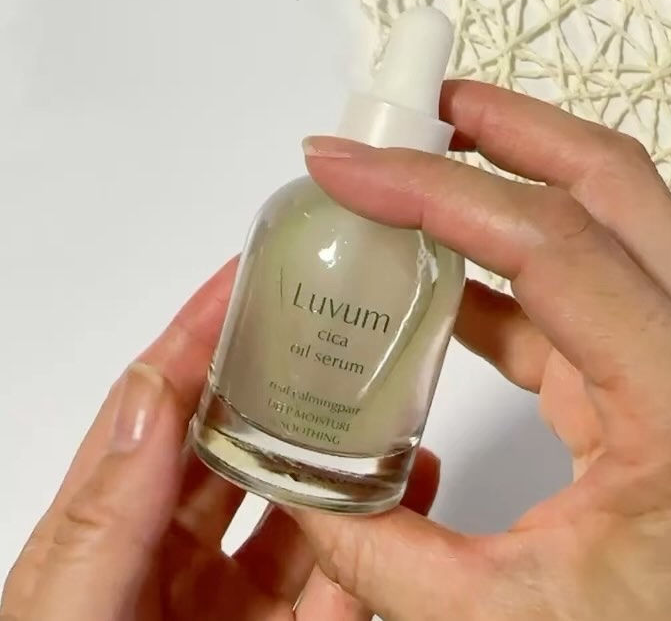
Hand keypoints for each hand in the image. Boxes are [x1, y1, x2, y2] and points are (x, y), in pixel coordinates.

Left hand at [1, 262, 438, 620]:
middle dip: (281, 383)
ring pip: (294, 513)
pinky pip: (332, 594)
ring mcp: (223, 610)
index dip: (199, 336)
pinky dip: (370, 548)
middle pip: (234, 446)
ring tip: (382, 406)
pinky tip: (406, 502)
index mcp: (109, 535)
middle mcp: (167, 562)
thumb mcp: (67, 612)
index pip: (160, 409)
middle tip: (332, 331)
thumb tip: (153, 393)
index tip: (245, 280)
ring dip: (336, 456)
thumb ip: (104, 514)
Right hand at [295, 80, 670, 620]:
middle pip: (605, 182)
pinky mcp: (645, 370)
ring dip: (501, 175)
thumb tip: (303, 490)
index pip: (550, 244)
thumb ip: (385, 558)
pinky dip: (492, 260)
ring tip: (413, 164)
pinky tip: (428, 271)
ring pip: (597, 216)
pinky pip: (565, 287)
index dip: (435, 189)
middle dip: (500, 125)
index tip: (350, 167)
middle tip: (410, 107)